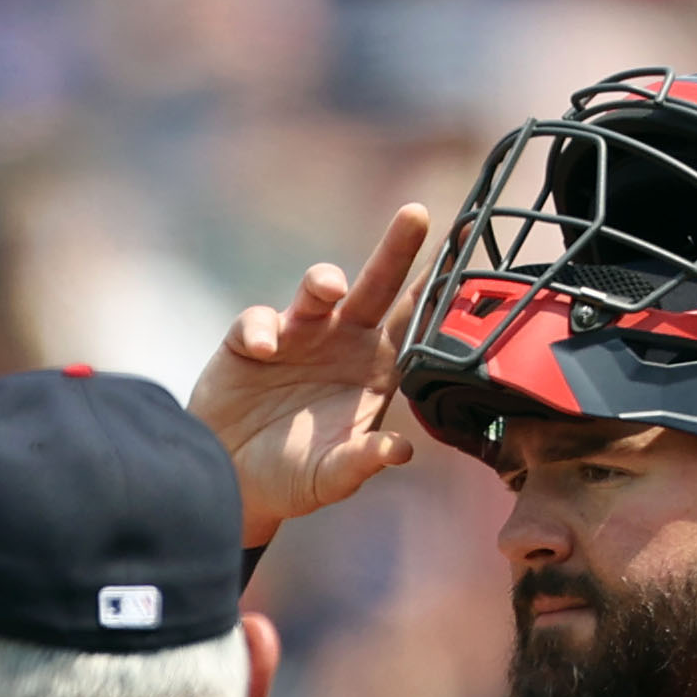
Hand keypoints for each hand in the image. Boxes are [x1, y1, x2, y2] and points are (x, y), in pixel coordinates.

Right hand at [187, 203, 432, 546]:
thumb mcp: (330, 479)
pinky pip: (259, 322)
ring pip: (318, 288)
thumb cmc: (291, 479)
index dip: (439, 290)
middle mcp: (342, 343)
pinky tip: (264, 352)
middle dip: (396, 248)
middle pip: (376, 285)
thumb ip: (362, 462)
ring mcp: (298, 336)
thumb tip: (400, 451)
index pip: (413, 324)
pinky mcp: (251, 340)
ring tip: (329, 288)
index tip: (466, 251)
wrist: (230, 482)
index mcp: (375, 370)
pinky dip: (262, 330)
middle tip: (417, 214)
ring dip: (325, 280)